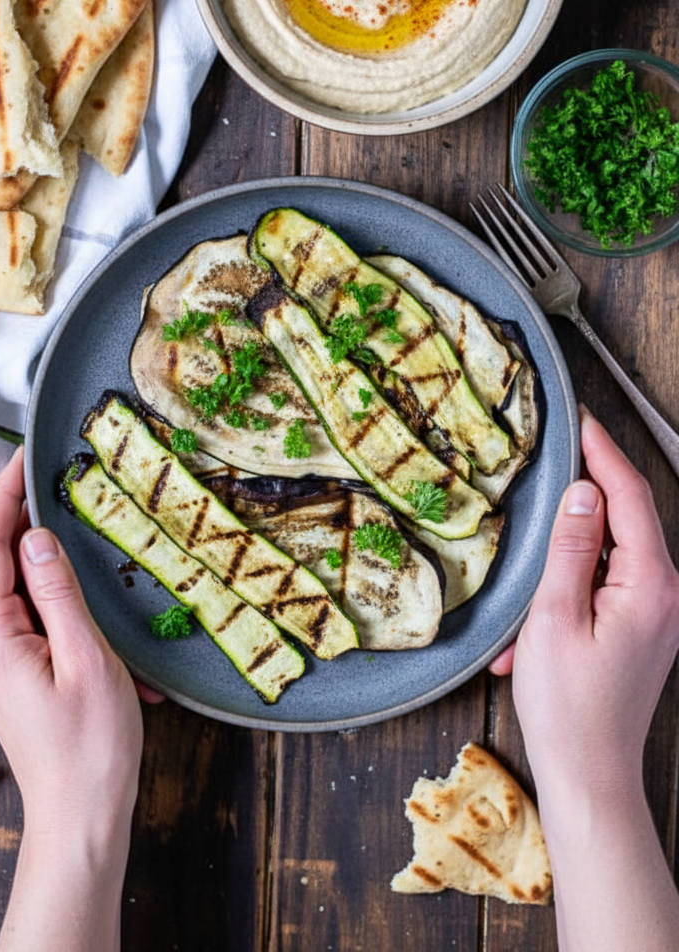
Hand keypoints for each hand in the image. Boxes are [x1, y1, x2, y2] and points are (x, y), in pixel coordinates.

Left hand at [0, 446, 143, 867]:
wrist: (82, 816)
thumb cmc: (90, 747)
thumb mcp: (87, 658)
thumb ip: (58, 592)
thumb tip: (37, 536)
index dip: (5, 497)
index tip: (25, 459)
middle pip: (0, 561)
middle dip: (30, 519)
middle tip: (66, 482)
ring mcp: (1, 658)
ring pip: (22, 588)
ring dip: (56, 564)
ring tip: (91, 534)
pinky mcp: (21, 671)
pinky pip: (37, 617)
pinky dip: (68, 603)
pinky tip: (104, 610)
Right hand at [490, 407, 678, 793]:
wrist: (591, 778)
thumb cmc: (569, 707)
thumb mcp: (554, 617)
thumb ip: (570, 548)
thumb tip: (582, 492)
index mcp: (651, 584)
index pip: (630, 496)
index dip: (603, 452)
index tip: (580, 420)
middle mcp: (667, 594)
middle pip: (628, 519)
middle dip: (588, 491)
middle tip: (556, 455)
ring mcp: (658, 615)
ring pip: (613, 553)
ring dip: (570, 553)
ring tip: (533, 561)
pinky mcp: (643, 631)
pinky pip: (608, 586)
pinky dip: (571, 589)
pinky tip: (535, 622)